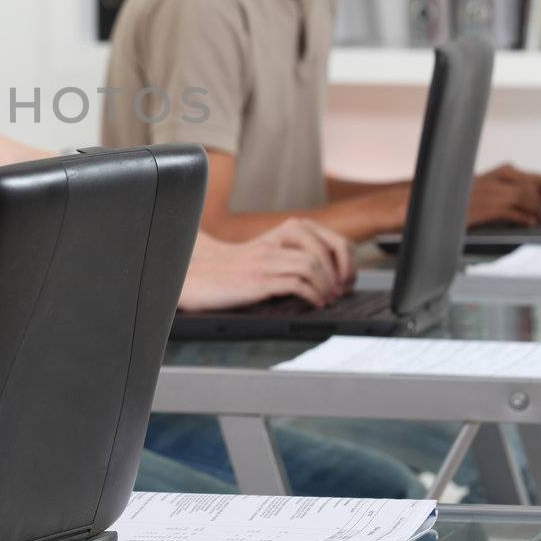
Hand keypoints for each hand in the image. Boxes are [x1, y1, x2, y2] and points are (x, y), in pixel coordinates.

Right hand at [181, 219, 354, 311]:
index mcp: (276, 235)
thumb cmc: (229, 273)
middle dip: (340, 271)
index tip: (346, 277)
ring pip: (310, 264)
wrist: (194, 279)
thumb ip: (288, 257)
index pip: (323, 236)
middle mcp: (272, 244)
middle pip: (322, 249)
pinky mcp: (256, 281)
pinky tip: (314, 304)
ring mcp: (264, 261)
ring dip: (327, 285)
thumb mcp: (262, 257)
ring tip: (328, 298)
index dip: (343, 257)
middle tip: (342, 290)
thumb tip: (327, 275)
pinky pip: (293, 284)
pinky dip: (311, 295)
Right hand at [468, 163, 540, 227]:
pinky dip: (524, 219)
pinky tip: (527, 224)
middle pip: (538, 188)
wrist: (440, 206)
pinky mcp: (484, 207)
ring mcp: (490, 192)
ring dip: (538, 212)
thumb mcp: (492, 193)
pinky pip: (512, 211)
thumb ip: (519, 195)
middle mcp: (498, 179)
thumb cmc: (465, 203)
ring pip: (527, 197)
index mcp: (503, 173)